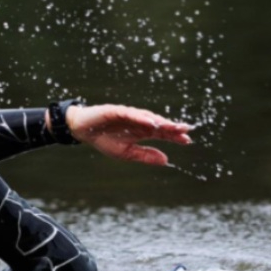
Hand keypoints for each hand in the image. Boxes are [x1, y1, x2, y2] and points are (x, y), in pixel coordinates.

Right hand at [66, 105, 193, 165]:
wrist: (82, 130)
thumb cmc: (104, 140)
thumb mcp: (126, 153)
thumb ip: (145, 155)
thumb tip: (166, 160)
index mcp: (141, 132)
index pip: (162, 133)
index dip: (174, 136)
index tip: (187, 140)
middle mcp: (138, 121)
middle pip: (158, 123)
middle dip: (172, 127)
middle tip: (186, 130)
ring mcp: (128, 114)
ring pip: (147, 117)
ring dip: (160, 121)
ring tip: (171, 126)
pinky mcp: (116, 110)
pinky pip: (130, 113)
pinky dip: (141, 117)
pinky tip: (150, 122)